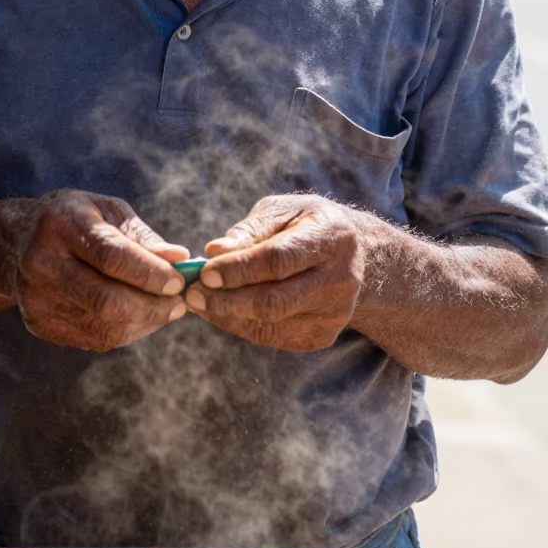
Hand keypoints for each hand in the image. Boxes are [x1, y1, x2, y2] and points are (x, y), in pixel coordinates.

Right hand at [12, 190, 189, 350]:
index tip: (180, 281)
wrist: (14, 242)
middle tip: (181, 302)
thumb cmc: (74, 220)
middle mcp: (44, 263)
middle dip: (153, 306)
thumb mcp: (105, 210)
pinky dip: (126, 330)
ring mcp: (38, 299)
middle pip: (107, 300)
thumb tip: (179, 259)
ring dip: (145, 322)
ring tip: (165, 309)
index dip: (150, 273)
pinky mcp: (40, 324)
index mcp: (62, 225)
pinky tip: (138, 315)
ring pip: (104, 327)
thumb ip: (141, 236)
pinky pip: (95, 339)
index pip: (111, 256)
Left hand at [184, 194, 363, 351]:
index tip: (204, 271)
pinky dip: (240, 325)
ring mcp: (333, 314)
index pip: (278, 260)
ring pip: (270, 324)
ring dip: (227, 315)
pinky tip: (221, 309)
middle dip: (227, 300)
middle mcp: (338, 281)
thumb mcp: (282, 211)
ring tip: (198, 300)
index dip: (238, 269)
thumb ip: (250, 231)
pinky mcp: (321, 336)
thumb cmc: (306, 224)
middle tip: (192, 293)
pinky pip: (272, 336)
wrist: (356, 255)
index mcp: (330, 239)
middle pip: (274, 301)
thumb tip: (214, 251)